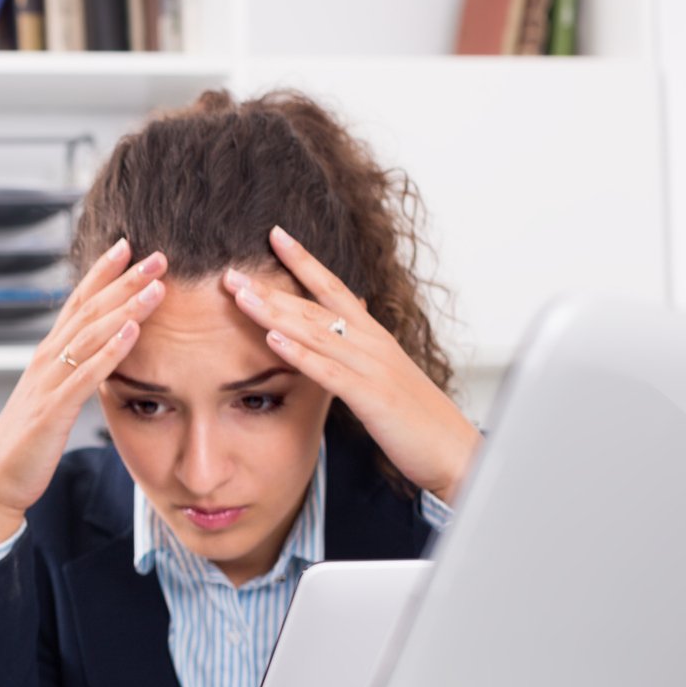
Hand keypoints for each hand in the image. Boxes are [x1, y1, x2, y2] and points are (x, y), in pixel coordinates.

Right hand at [0, 240, 166, 549]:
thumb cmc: (27, 443)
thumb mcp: (53, 399)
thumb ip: (73, 374)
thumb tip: (100, 357)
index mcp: (48, 356)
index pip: (78, 304)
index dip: (103, 274)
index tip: (128, 247)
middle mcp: (46, 360)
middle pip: (88, 311)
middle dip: (123, 281)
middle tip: (157, 255)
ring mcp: (47, 383)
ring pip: (90, 335)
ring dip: (124, 308)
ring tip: (155, 286)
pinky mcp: (53, 410)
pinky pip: (86, 374)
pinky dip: (110, 350)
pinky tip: (132, 331)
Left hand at [226, 226, 481, 504]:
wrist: (456, 450)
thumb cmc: (416, 418)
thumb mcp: (380, 377)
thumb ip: (355, 355)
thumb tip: (331, 337)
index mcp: (373, 336)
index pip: (334, 288)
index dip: (305, 260)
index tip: (276, 236)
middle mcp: (372, 343)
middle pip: (314, 307)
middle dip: (271, 288)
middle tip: (230, 273)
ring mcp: (372, 367)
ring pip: (316, 332)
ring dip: (275, 313)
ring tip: (242, 297)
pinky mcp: (372, 396)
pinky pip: (329, 372)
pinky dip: (301, 354)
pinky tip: (273, 340)